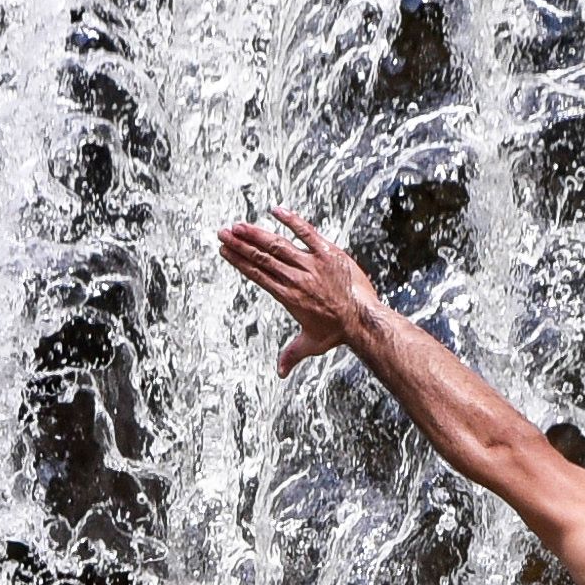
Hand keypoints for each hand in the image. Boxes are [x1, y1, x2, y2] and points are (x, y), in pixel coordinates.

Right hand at [218, 209, 380, 372]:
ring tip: (238, 226)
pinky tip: (277, 210)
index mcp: (286, 295)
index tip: (224, 252)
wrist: (363, 321)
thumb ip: (292, 355)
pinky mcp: (329, 254)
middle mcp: (295, 278)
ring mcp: (312, 264)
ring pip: (278, 245)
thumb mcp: (311, 344)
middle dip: (239, 245)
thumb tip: (280, 373)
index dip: (238, 262)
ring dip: (256, 234)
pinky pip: (308, 233)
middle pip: (261, 258)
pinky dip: (293, 221)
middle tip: (221, 233)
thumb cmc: (338, 333)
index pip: (257, 274)